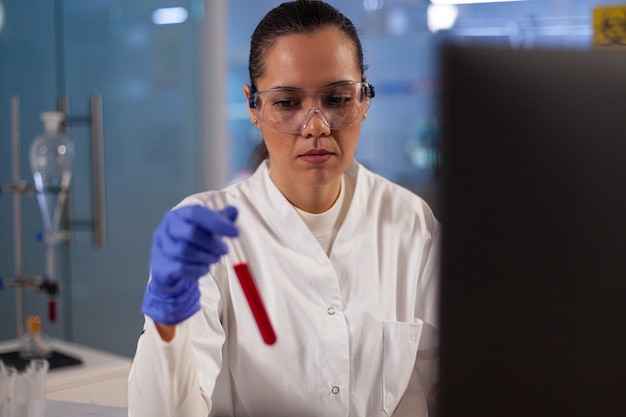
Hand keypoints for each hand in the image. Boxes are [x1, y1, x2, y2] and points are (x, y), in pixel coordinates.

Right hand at [141, 204, 238, 324]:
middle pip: (191, 233)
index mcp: (179, 214)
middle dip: (213, 243)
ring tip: (216, 258)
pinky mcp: (161, 265)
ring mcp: (161, 246)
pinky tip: (205, 268)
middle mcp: (167, 227)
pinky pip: (181, 267)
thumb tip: (234, 210)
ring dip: (206, 257)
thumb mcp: (207, 229)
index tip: (236, 233)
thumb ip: (220, 219)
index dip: (217, 222)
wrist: (169, 267)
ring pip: (185, 251)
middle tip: (225, 250)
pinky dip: (198, 269)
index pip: (197, 213)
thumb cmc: (191, 243)